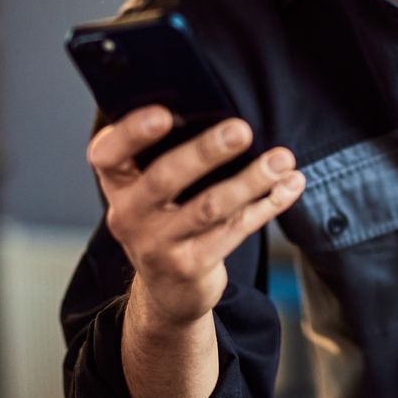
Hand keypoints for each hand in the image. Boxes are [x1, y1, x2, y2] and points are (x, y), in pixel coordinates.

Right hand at [86, 106, 303, 324]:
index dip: (131, 133)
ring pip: (209, 207)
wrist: (168, 290)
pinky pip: (235, 231)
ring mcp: (158, 245)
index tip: (164, 113)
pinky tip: (290, 185)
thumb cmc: (165, 219)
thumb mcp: (150, 191)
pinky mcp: (191, 266)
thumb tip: (219, 107)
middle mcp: (129, 215)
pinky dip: (267, 204)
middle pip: (165, 178)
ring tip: (281, 159)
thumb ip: (167, 153)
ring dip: (250, 180)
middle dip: (206, 151)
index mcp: (117, 184)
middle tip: (242, 130)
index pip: (106, 155)